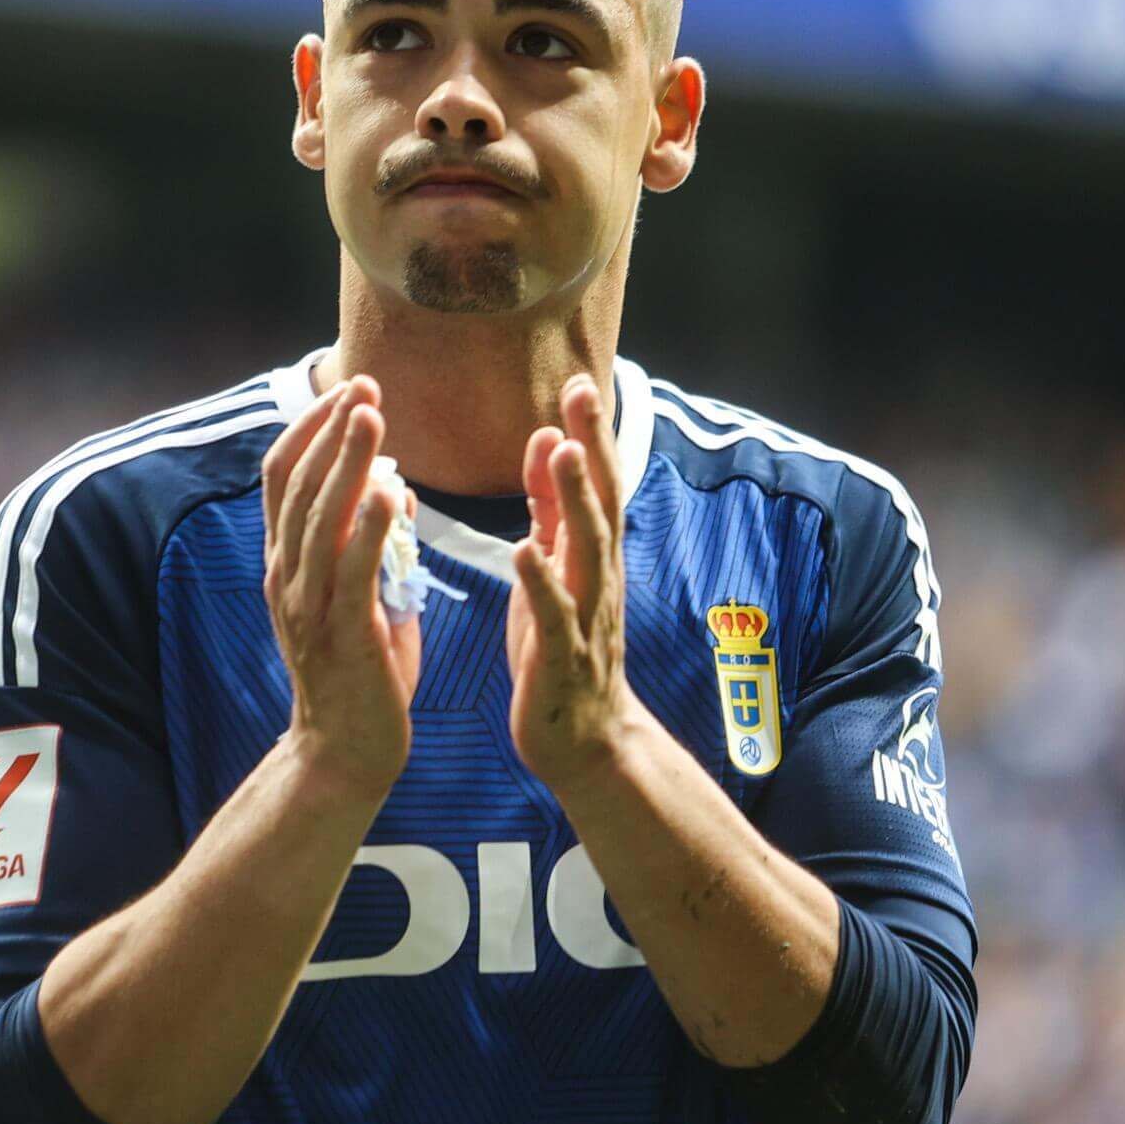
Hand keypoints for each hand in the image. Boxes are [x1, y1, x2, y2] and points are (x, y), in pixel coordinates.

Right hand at [261, 376, 420, 794]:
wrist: (344, 753)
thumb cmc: (360, 675)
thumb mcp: (357, 599)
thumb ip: (367, 550)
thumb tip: (393, 495)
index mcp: (285, 565)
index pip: (283, 478)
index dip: (311, 429)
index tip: (348, 390)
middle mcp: (286, 578)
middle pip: (297, 484)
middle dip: (331, 429)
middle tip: (366, 385)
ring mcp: (308, 607)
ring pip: (320, 518)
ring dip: (348, 461)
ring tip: (374, 416)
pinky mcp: (342, 635)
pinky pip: (352, 571)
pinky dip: (369, 527)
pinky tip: (392, 492)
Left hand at [509, 372, 644, 784]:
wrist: (585, 743)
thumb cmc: (561, 649)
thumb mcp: (556, 570)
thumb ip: (553, 509)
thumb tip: (551, 440)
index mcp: (589, 557)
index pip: (593, 485)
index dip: (587, 434)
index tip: (579, 380)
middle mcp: (596, 580)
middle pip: (600, 504)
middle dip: (592, 447)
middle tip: (585, 391)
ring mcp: (584, 619)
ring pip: (585, 552)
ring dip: (575, 501)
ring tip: (564, 452)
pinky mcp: (562, 659)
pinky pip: (553, 616)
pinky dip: (541, 582)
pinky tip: (524, 550)